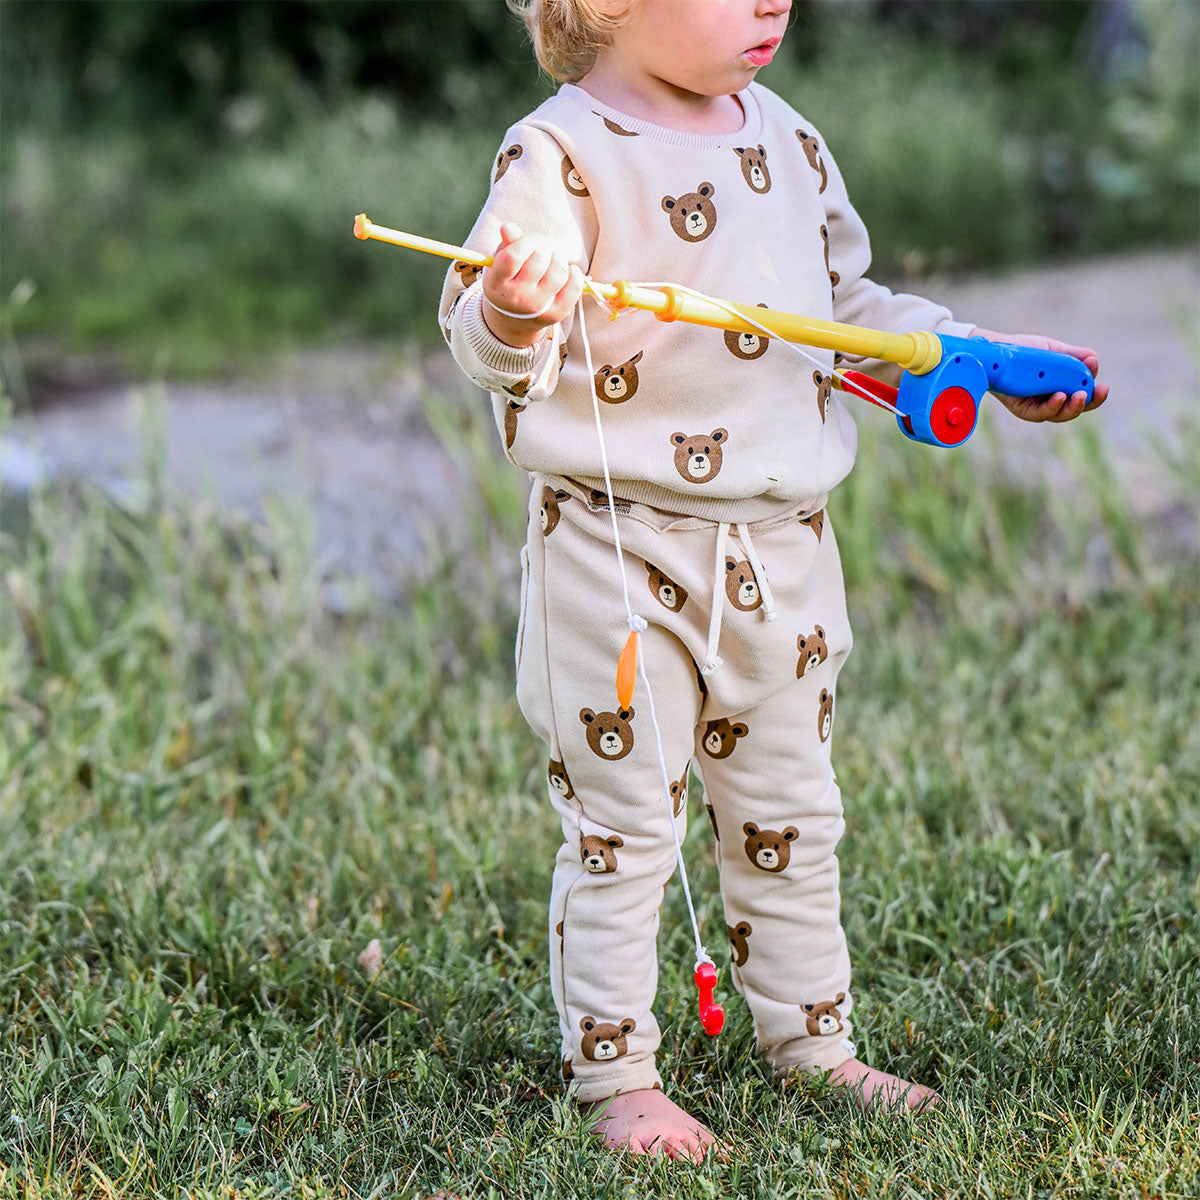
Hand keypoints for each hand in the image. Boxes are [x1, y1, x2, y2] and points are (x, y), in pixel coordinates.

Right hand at [481, 222, 584, 347]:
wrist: (512, 322)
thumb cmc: (508, 283)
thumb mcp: (500, 264)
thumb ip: (507, 245)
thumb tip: (508, 227)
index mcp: (497, 284)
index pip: (514, 256)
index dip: (527, 241)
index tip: (531, 240)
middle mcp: (517, 299)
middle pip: (539, 260)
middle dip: (544, 247)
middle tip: (542, 250)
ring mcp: (537, 309)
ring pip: (558, 272)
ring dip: (559, 258)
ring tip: (553, 260)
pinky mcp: (555, 315)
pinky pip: (573, 289)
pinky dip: (575, 274)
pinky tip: (570, 270)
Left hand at [972, 328, 1109, 422]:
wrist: (997, 351)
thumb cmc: (1026, 351)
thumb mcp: (1053, 350)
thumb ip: (1072, 356)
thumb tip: (1093, 359)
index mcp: (1065, 385)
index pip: (1085, 395)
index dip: (1096, 394)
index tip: (1104, 386)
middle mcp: (1054, 399)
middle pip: (1076, 408)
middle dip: (1089, 402)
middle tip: (1096, 392)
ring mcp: (1039, 406)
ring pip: (1060, 414)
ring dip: (1073, 406)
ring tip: (1079, 396)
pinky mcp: (1024, 410)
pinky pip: (1040, 413)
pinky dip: (1052, 407)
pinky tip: (1059, 397)